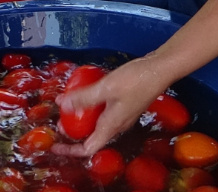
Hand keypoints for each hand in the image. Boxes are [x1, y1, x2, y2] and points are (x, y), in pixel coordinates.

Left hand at [52, 56, 172, 156]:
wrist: (161, 68)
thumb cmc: (136, 79)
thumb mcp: (106, 87)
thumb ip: (84, 97)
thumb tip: (61, 105)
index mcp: (112, 125)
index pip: (88, 148)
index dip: (70, 149)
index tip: (56, 144)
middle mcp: (118, 124)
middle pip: (92, 136)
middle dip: (74, 131)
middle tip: (60, 119)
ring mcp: (123, 114)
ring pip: (98, 123)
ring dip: (83, 117)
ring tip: (70, 105)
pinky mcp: (126, 104)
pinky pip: (105, 111)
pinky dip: (93, 106)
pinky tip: (88, 92)